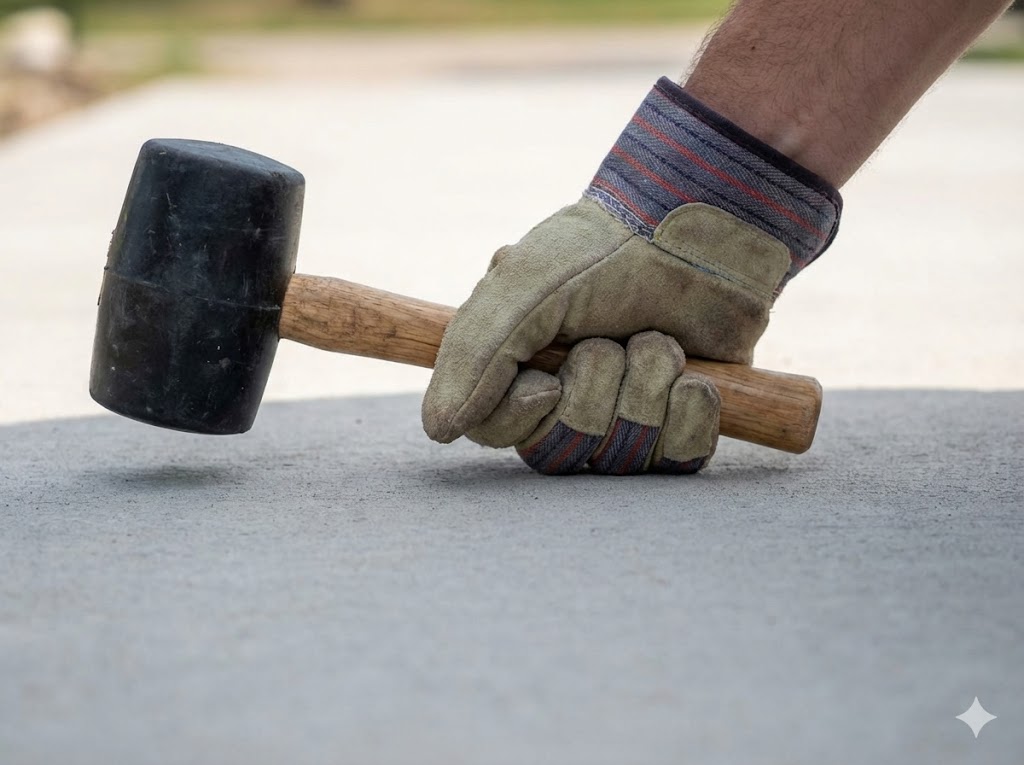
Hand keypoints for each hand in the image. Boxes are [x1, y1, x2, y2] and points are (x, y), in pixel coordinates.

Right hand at [422, 78, 839, 474]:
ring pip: (623, 452)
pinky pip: (681, 455)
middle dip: (592, 392)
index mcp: (518, 367)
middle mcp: (569, 400)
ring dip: (644, 387)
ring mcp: (628, 416)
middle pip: (561, 448)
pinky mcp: (682, 424)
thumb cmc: (603, 254)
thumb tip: (438, 428)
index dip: (522, 417)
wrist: (696, 233)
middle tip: (610, 342)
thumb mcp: (522, 290)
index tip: (547, 382)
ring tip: (657, 340)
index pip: (495, 432)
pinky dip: (688, 410)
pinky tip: (693, 374)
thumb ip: (473, 356)